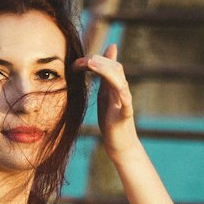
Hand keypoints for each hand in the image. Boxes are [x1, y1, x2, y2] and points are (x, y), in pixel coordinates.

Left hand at [74, 43, 138, 160]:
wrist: (121, 144)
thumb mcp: (104, 94)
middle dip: (98, 61)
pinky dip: (123, 94)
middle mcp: (121, 91)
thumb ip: (103, 77)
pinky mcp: (125, 116)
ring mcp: (124, 103)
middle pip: (115, 68)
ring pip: (120, 82)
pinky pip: (127, 103)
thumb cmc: (111, 119)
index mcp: (114, 86)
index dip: (94, 59)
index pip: (109, 64)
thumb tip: (96, 60)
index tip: (77, 61)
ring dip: (106, 70)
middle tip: (79, 61)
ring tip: (91, 64)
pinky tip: (117, 88)